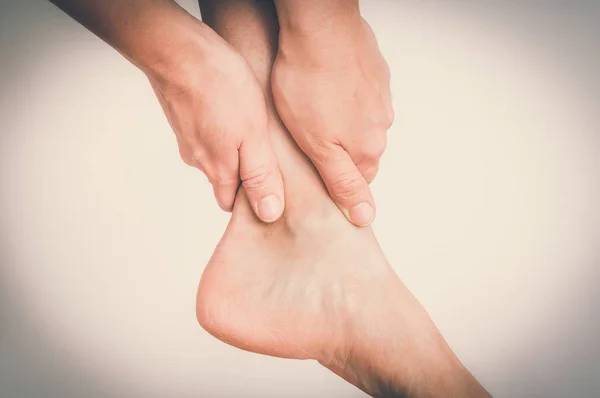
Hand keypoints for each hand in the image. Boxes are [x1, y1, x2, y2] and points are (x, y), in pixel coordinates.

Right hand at [147, 22, 284, 222]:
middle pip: (224, 180)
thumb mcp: (253, 135)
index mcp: (218, 169)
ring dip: (233, 148)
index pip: (232, 204)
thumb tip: (269, 214)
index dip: (251, 202)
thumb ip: (261, 175)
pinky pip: (206, 133)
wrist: (177, 50)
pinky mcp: (182, 117)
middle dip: (245, 175)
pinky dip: (220, 129)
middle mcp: (198, 159)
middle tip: (269, 157)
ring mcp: (187, 137)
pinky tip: (233, 110)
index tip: (271, 190)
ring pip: (215, 155)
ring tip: (254, 129)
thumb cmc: (220, 88)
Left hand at [272, 17, 393, 226]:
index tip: (313, 168)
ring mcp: (380, 96)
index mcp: (368, 148)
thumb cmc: (309, 85)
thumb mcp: (318, 147)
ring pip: (359, 122)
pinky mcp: (375, 73)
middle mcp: (381, 125)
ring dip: (339, 121)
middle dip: (335, 149)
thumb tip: (365, 218)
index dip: (333, 178)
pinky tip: (323, 86)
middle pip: (359, 152)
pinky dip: (344, 95)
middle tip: (306, 136)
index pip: (357, 181)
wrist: (319, 28)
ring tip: (311, 108)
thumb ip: (342, 183)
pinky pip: (360, 95)